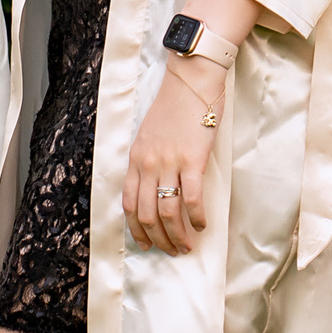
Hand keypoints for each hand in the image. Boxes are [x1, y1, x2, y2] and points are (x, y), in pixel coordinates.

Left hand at [122, 60, 220, 255]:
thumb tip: (153, 187)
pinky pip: (191, 199)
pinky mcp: (192, 160)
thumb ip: (147, 160)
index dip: (136, 229)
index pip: (128, 204)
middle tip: (172, 251)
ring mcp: (169, 163)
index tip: (146, 244)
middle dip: (159, 239)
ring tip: (188, 246)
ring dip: (178, 235)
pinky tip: (202, 225)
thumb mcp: (149, 135)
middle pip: (146, 214)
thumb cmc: (173, 106)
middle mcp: (148, 164)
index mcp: (136, 158)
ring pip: (167, 212)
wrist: (191, 81)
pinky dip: (196, 218)